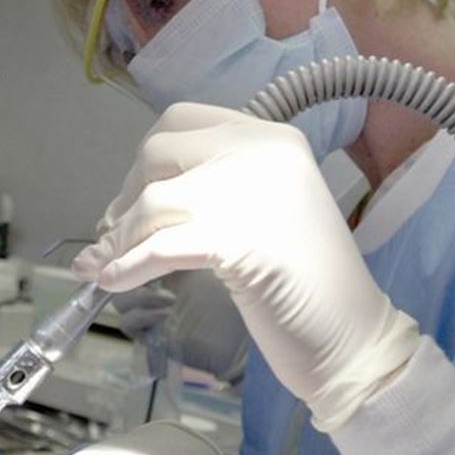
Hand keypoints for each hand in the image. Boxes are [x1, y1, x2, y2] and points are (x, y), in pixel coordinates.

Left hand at [73, 103, 418, 429]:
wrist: (352, 335)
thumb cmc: (306, 281)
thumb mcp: (261, 209)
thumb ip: (212, 187)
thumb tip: (129, 202)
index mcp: (270, 137)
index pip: (183, 119)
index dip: (148, 156)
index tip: (135, 192)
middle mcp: (259, 152)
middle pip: (159, 151)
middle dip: (127, 194)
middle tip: (115, 231)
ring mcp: (246, 194)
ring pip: (152, 202)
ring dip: (117, 239)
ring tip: (101, 264)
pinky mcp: (233, 241)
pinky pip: (158, 246)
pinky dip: (126, 265)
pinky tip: (111, 280)